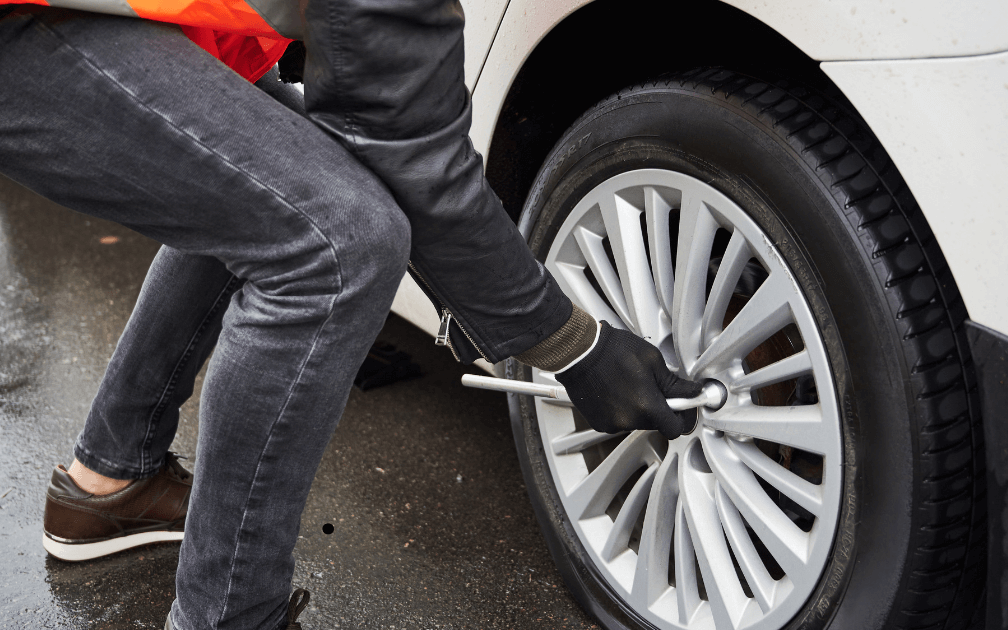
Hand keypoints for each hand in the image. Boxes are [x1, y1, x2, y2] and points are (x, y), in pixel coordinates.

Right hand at [555, 321, 703, 439]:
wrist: (579, 352)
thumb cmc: (612, 351)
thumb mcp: (652, 360)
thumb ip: (674, 383)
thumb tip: (691, 392)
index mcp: (647, 407)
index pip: (675, 429)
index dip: (680, 417)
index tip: (679, 406)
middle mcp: (629, 421)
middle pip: (655, 424)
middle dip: (656, 407)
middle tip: (649, 386)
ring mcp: (612, 424)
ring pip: (636, 422)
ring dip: (637, 408)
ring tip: (627, 385)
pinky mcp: (599, 423)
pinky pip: (618, 421)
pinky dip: (620, 410)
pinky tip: (614, 391)